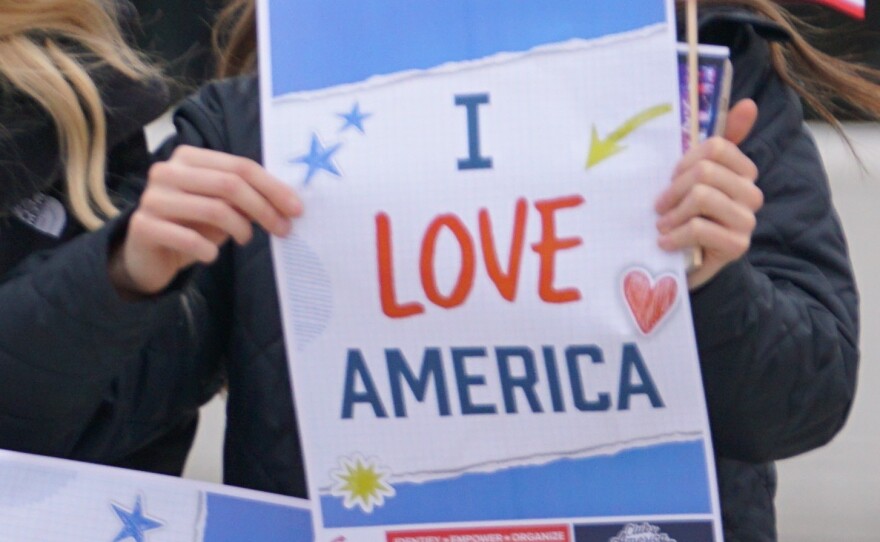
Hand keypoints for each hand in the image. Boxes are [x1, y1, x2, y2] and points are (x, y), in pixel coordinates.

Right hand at [109, 146, 302, 295]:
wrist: (146, 255)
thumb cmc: (191, 226)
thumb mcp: (222, 208)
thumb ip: (246, 199)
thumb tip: (288, 203)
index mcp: (189, 158)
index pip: (240, 166)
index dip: (273, 187)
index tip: (297, 209)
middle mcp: (167, 171)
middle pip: (230, 184)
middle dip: (264, 209)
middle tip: (283, 229)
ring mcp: (152, 197)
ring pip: (214, 209)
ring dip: (240, 229)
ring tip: (246, 240)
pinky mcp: (143, 226)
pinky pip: (189, 238)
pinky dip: (208, 250)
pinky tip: (211, 255)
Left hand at [655, 99, 762, 289]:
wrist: (689, 265)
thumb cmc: (687, 216)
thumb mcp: (693, 179)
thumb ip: (717, 144)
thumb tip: (748, 103)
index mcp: (743, 172)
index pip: (716, 147)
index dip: (684, 161)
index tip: (670, 178)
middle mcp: (751, 194)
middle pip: (705, 171)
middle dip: (674, 189)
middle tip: (659, 206)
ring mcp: (746, 220)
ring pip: (702, 197)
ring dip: (672, 214)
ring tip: (661, 225)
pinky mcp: (736, 245)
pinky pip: (699, 227)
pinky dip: (674, 235)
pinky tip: (665, 242)